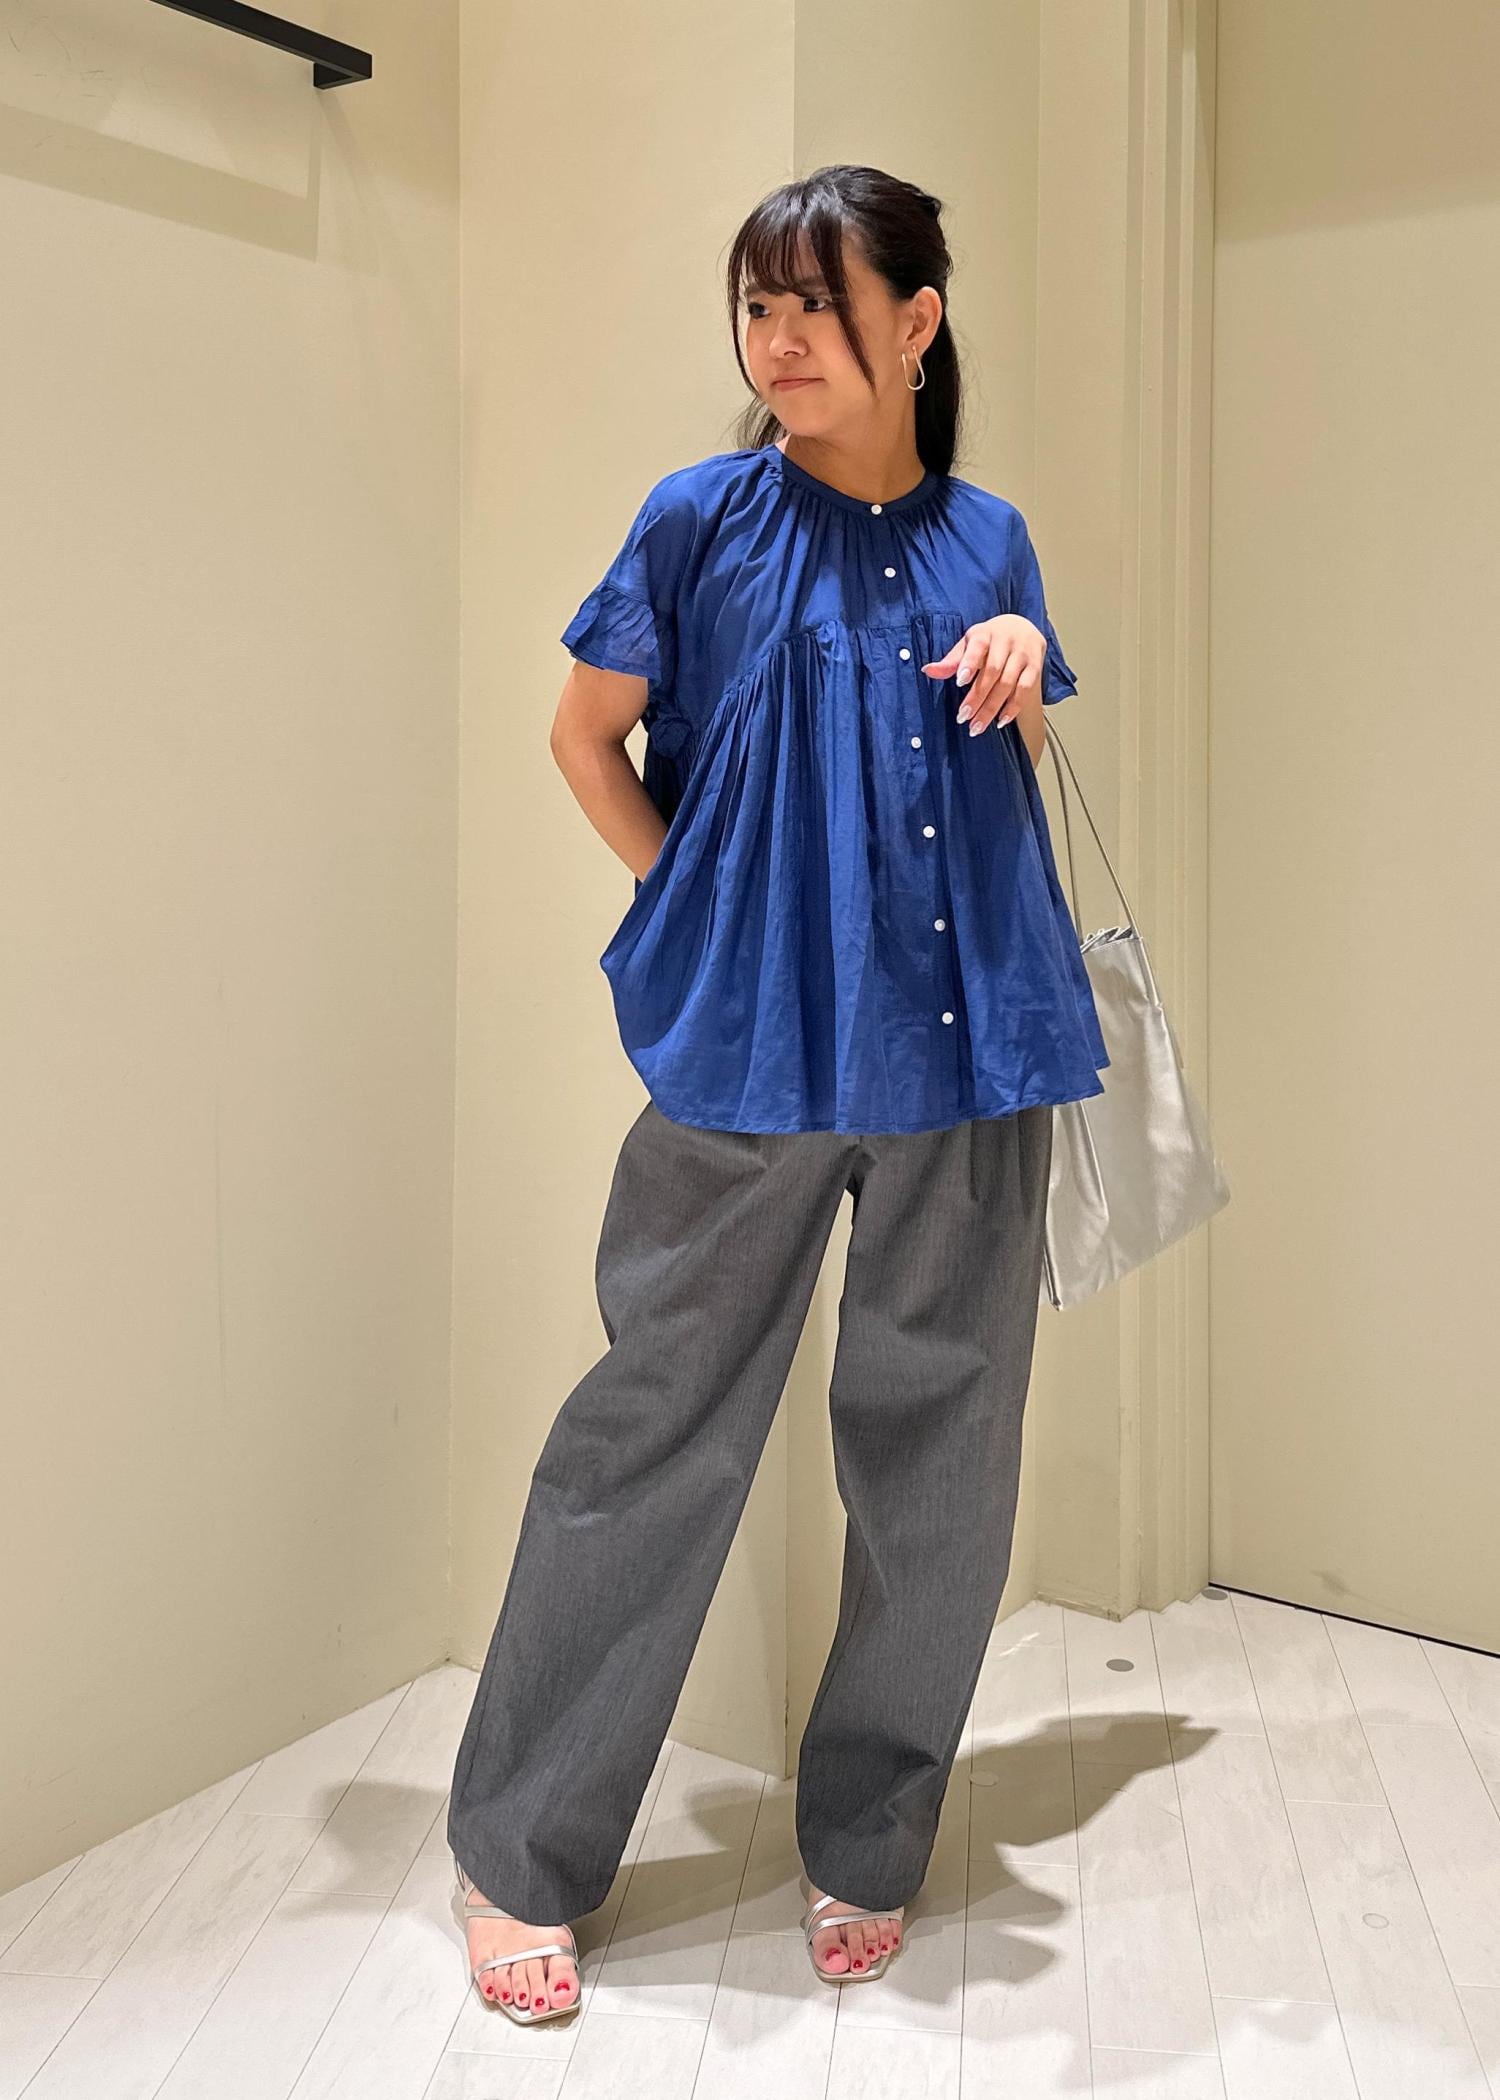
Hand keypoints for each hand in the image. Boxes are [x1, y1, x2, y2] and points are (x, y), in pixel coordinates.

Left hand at [921, 616, 1045, 734]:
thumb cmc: (991, 638)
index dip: (969, 664)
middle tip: (963, 717)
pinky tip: (1000, 721)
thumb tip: (928, 671)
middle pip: (992, 672)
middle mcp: (1006, 641)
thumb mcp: (969, 644)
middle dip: (977, 697)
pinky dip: (1013, 708)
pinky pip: (1025, 690)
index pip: (978, 647)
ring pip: (1008, 684)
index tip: (959, 681)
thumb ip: (952, 660)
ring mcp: (1023, 654)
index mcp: (986, 633)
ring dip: (992, 708)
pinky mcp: (1035, 666)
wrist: (1023, 627)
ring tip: (977, 726)